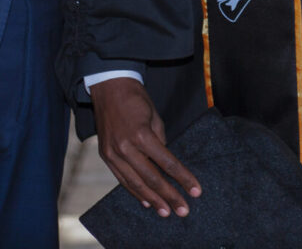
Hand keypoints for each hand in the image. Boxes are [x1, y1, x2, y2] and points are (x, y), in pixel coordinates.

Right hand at [90, 76, 200, 217]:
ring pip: (136, 183)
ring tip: (166, 212)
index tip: (196, 191)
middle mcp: (126, 148)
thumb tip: (166, 164)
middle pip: (152, 178)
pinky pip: (122, 179)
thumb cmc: (137, 100)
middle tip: (184, 210)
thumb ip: (160, 142)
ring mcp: (113, 154)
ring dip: (152, 200)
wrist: (109, 88)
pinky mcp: (106, 156)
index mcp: (142, 135)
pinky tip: (146, 201)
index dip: (183, 178)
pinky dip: (134, 192)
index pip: (167, 163)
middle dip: (169, 196)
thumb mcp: (155, 117)